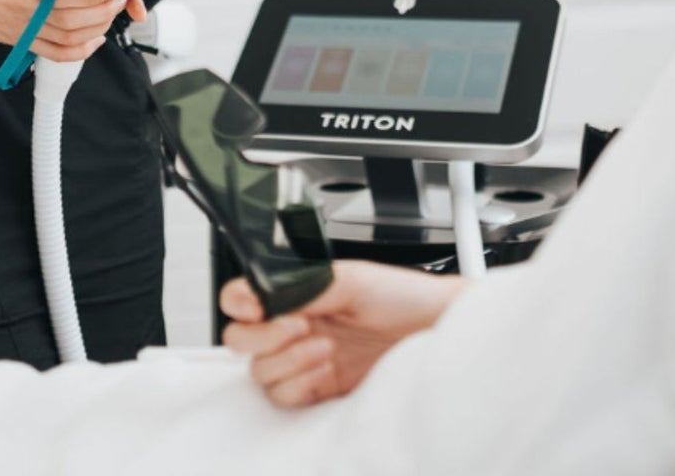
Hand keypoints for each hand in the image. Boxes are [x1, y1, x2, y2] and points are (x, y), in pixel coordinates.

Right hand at [0, 0, 130, 61]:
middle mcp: (27, 1)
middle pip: (75, 11)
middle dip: (106, 4)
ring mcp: (26, 24)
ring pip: (70, 33)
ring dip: (99, 25)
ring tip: (113, 11)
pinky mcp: (23, 40)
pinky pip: (56, 52)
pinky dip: (80, 50)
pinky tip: (95, 39)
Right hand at [220, 260, 463, 407]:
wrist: (436, 330)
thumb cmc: (405, 297)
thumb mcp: (351, 278)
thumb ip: (304, 286)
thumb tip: (264, 294)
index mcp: (298, 293)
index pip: (243, 298)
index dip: (238, 303)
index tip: (255, 307)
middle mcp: (296, 325)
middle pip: (241, 341)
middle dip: (264, 336)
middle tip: (299, 326)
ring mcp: (305, 358)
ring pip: (261, 371)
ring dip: (288, 361)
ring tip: (324, 347)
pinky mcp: (319, 387)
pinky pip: (284, 396)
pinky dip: (299, 385)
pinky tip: (325, 370)